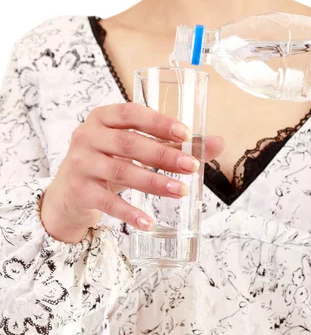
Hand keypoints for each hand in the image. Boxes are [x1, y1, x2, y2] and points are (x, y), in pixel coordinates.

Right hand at [40, 102, 223, 243]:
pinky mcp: (79, 191)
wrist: (69, 193)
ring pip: (121, 172)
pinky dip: (130, 212)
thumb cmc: (108, 161)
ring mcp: (80, 164)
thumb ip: (172, 143)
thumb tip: (217, 142)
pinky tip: (149, 221)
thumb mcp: (135, 148)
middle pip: (129, 143)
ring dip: (154, 182)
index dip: (159, 122)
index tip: (186, 133)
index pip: (131, 113)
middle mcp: (87, 136)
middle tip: (192, 166)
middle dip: (164, 155)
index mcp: (103, 117)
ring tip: (181, 191)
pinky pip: (108, 203)